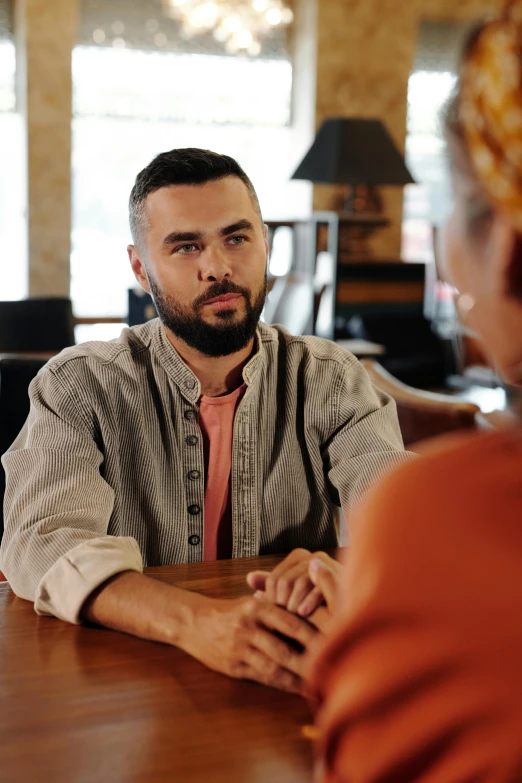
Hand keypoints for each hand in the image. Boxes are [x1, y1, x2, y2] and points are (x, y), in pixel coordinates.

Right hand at [179, 594, 317, 693]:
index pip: (290, 622)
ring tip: (317, 682)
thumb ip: (276, 610)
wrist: (193, 621)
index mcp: (256, 608)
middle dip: (309, 661)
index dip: (312, 635)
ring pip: (273, 666)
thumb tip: (309, 614)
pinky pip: (261, 676)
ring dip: (296, 677)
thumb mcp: (250, 604)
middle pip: (284, 648)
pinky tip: (295, 686)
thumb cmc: (229, 612)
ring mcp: (239, 648)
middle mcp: (248, 627)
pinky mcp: (232, 665)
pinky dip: (280, 683)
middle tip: (330, 669)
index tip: (332, 642)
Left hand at [246, 549, 342, 618]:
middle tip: (285, 620)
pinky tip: (304, 613)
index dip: (271, 600)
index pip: (274, 579)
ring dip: (295, 604)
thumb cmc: (318, 610)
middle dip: (283, 603)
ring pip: (300, 583)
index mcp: (300, 558)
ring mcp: (329, 565)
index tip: (275, 616)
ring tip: (295, 619)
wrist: (350, 619)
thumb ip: (273, 587)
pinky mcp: (342, 576)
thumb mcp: (292, 598)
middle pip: (285, 581)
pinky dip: (310, 601)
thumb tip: (249, 578)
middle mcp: (314, 557)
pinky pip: (318, 587)